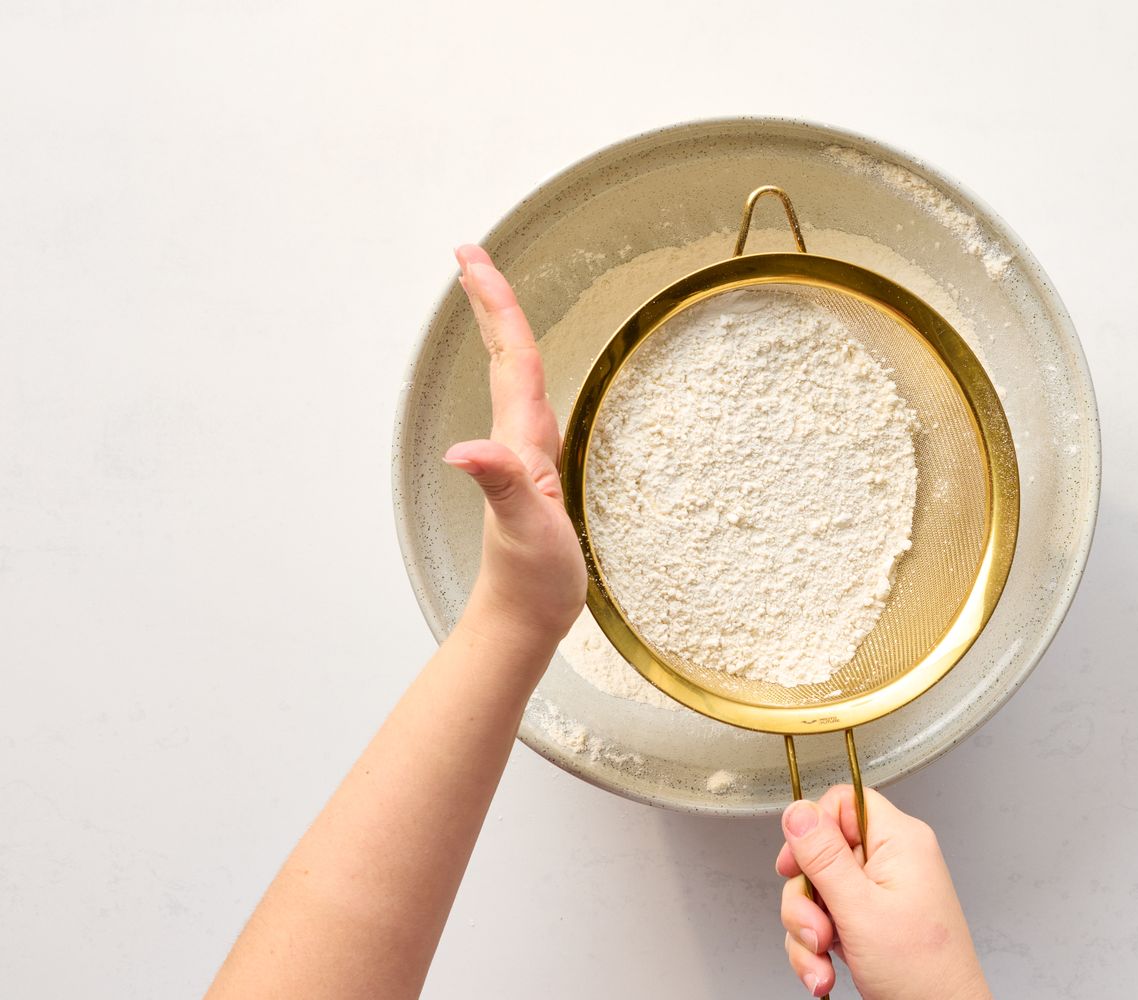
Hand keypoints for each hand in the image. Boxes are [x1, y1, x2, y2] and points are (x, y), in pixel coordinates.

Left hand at [445, 245, 585, 652]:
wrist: (522, 618)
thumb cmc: (530, 579)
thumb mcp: (525, 529)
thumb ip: (500, 484)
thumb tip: (464, 450)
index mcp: (520, 442)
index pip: (510, 359)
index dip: (496, 306)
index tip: (473, 258)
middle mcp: (516, 440)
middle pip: (502, 357)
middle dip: (489, 303)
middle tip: (472, 255)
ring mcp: (523, 456)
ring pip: (510, 376)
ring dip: (501, 332)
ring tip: (494, 296)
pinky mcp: (534, 473)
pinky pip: (527, 404)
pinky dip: (522, 373)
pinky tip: (525, 374)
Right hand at [775, 786, 990, 999]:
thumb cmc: (921, 970)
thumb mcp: (860, 908)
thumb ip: (824, 856)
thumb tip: (798, 811)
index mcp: (899, 841)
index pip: (843, 802)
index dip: (813, 830)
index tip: (796, 865)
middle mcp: (889, 861)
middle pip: (820, 853)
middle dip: (806, 898)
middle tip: (817, 928)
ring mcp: (876, 894)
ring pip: (816, 892)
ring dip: (807, 931)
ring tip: (822, 959)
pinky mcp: (866, 921)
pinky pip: (823, 919)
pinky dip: (815, 949)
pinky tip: (824, 971)